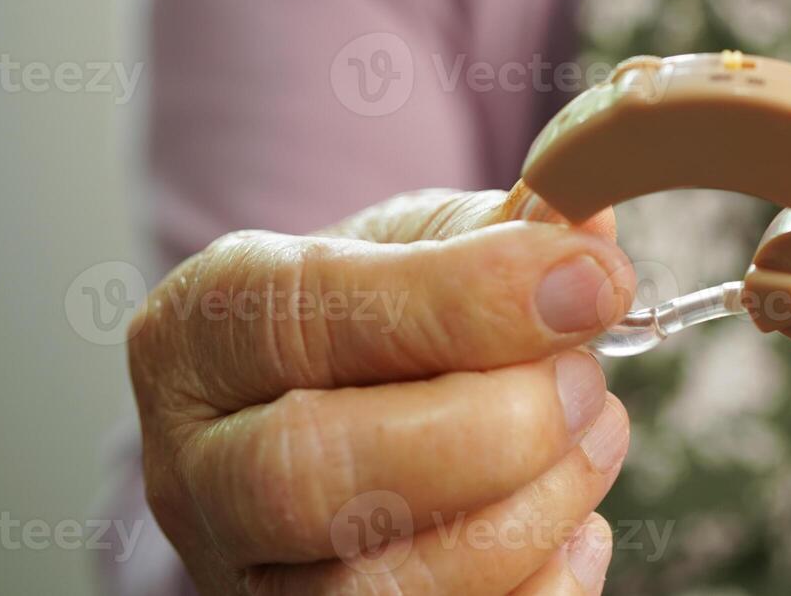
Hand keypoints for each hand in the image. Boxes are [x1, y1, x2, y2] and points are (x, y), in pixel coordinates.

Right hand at [127, 189, 635, 594]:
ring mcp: (251, 579)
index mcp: (200, 334)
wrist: (332, 411)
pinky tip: (574, 523)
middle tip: (585, 381)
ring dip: (529, 510)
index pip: (304, 315)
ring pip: (377, 586)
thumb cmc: (373, 318)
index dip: (465, 300)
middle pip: (309, 473)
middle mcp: (196, 472)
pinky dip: (541, 588)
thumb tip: (586, 234)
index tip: (593, 280)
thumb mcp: (413, 244)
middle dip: (491, 428)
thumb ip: (496, 230)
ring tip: (594, 434)